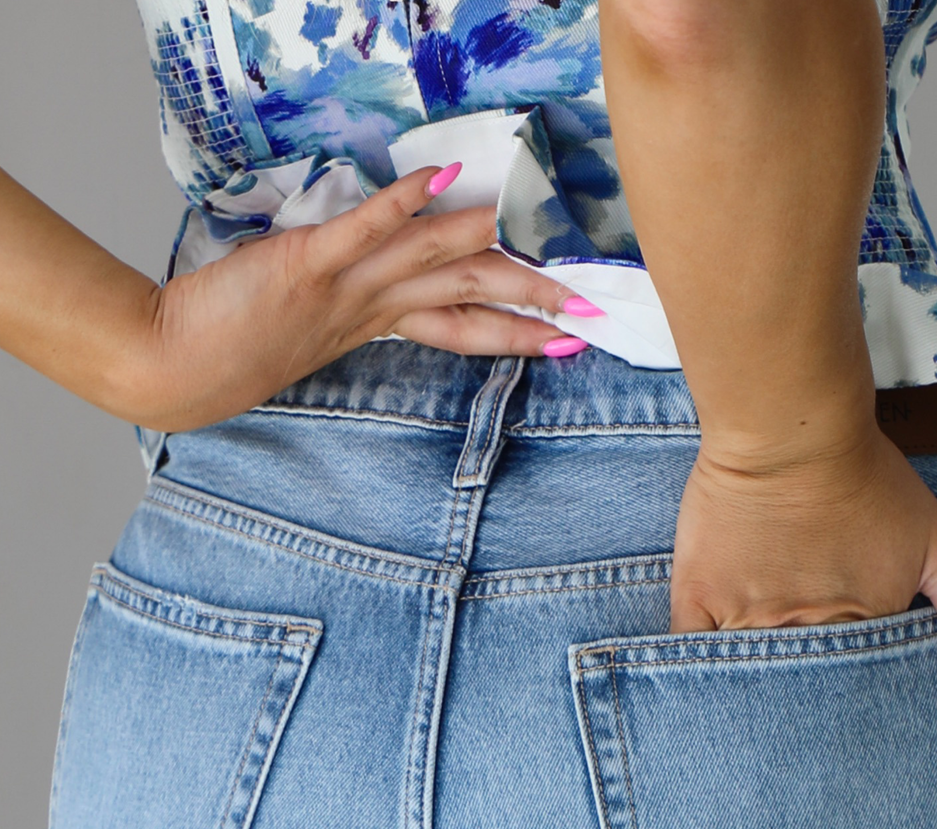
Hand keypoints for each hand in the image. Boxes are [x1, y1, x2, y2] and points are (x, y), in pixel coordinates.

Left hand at [123, 166, 588, 432]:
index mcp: (374, 327)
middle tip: (588, 307)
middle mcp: (369, 311)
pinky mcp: (307, 265)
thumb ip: (350, 305)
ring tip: (541, 237)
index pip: (462, 330)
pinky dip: (402, 205)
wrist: (176, 366)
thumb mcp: (307, 332)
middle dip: (531, 302)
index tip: (568, 340)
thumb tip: (387, 284)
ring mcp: (343, 290)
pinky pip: (363, 232)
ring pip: (432, 265)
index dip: (518, 335)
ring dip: (489, 246)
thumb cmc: (233, 349)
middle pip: (467, 300)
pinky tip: (443, 181)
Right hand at [671, 424, 936, 691]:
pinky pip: (693, 659)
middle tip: (805, 722)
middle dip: (808, 712)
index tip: (854, 712)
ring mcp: (749, 620)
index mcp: (862, 631)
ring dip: (756, 700)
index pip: (857, 694)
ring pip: (751, 687)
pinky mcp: (700, 599)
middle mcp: (805, 634)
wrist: (792, 428)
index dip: (856, 701)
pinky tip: (704, 686)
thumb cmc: (867, 479)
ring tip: (758, 705)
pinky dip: (701, 675)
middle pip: (804, 697)